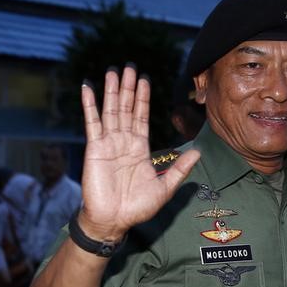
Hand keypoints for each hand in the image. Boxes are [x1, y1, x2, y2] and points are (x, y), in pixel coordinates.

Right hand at [79, 66, 199, 239]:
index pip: (141, 116)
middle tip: (129, 66)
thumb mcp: (165, 187)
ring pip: (111, 110)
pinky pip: (92, 122)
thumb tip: (197, 152)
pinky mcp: (95, 148)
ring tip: (113, 70)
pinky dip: (90, 104)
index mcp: (139, 148)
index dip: (143, 98)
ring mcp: (108, 143)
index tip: (144, 80)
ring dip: (111, 90)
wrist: (113, 220)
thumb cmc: (137, 208)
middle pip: (126, 108)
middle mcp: (124, 141)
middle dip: (128, 88)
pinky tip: (88, 87)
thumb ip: (179, 168)